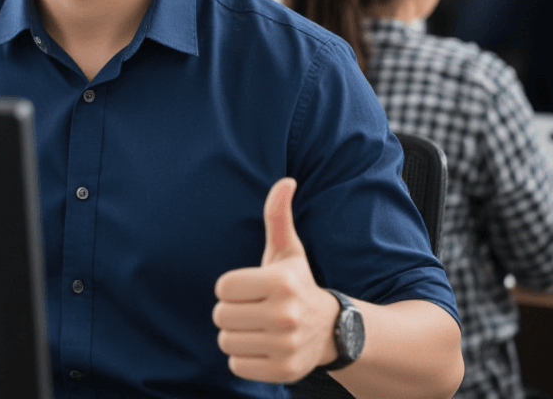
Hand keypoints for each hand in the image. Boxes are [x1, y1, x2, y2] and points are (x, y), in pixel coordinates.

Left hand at [213, 178, 340, 382]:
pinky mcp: (283, 372)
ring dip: (236, 336)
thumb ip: (278, 216)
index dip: (232, 287)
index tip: (251, 288)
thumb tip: (285, 181)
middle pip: (220, 315)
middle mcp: (286, 314)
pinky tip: (264, 347)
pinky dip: (244, 359)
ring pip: (226, 342)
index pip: (223, 287)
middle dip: (232, 312)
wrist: (331, 330)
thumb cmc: (298, 284)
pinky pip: (236, 366)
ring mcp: (286, 345)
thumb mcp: (288, 251)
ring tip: (258, 328)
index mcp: (281, 282)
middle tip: (254, 309)